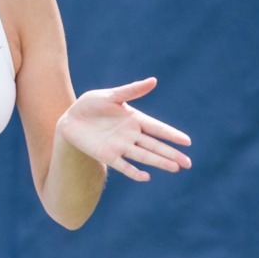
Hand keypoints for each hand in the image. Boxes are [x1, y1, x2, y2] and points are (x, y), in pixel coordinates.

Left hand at [57, 77, 191, 181]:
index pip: (157, 128)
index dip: (171, 135)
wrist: (70, 119)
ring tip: (175, 168)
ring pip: (144, 156)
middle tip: (188, 163)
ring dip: (159, 162)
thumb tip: (154, 81)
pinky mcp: (108, 155)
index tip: (187, 142)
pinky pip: (123, 166)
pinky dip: (134, 172)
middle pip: (155, 146)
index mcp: (135, 119)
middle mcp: (131, 135)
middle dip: (172, 153)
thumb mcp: (111, 96)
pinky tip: (146, 177)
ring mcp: (120, 146)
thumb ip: (131, 91)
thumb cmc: (91, 104)